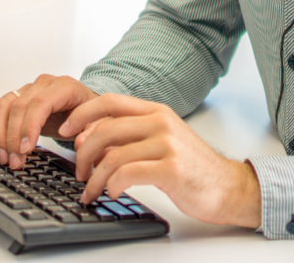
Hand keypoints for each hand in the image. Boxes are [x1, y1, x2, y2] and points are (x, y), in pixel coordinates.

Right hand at [0, 74, 98, 167]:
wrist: (85, 108)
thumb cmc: (91, 116)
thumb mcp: (99, 124)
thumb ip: (93, 131)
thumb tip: (79, 141)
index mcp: (65, 86)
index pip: (41, 102)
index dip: (29, 126)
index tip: (25, 149)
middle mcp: (44, 84)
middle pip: (19, 105)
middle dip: (12, 137)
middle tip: (14, 161)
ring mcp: (28, 89)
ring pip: (3, 105)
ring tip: (4, 158)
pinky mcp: (17, 98)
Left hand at [60, 93, 261, 227]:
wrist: (228, 186)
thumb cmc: (191, 165)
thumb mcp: (160, 139)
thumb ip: (130, 134)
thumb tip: (89, 138)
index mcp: (155, 110)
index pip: (109, 101)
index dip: (82, 114)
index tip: (64, 130)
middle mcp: (160, 121)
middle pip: (105, 127)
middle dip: (83, 152)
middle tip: (79, 171)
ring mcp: (167, 144)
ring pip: (113, 154)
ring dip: (94, 177)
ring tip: (91, 191)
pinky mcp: (172, 169)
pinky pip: (129, 173)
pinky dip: (113, 185)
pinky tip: (112, 193)